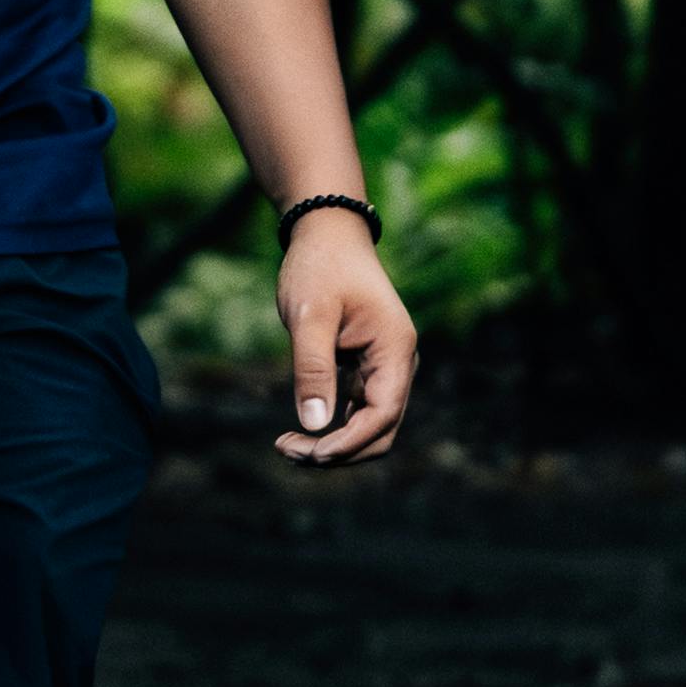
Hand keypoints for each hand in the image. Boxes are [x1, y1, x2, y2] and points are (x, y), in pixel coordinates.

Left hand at [274, 209, 416, 465]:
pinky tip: (299, 431)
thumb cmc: (319, 267)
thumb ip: (312, 368)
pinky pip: (357, 413)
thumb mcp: (309, 315)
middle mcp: (398, 363)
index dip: (349, 443)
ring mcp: (384, 368)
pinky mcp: (367, 369)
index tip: (310, 452)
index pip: (383, 415)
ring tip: (287, 445)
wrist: (327, 234)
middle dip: (339, 452)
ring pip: (370, 428)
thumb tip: (313, 425)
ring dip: (334, 446)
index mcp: (395, 349)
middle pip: (381, 432)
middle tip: (288, 451)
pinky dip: (332, 428)